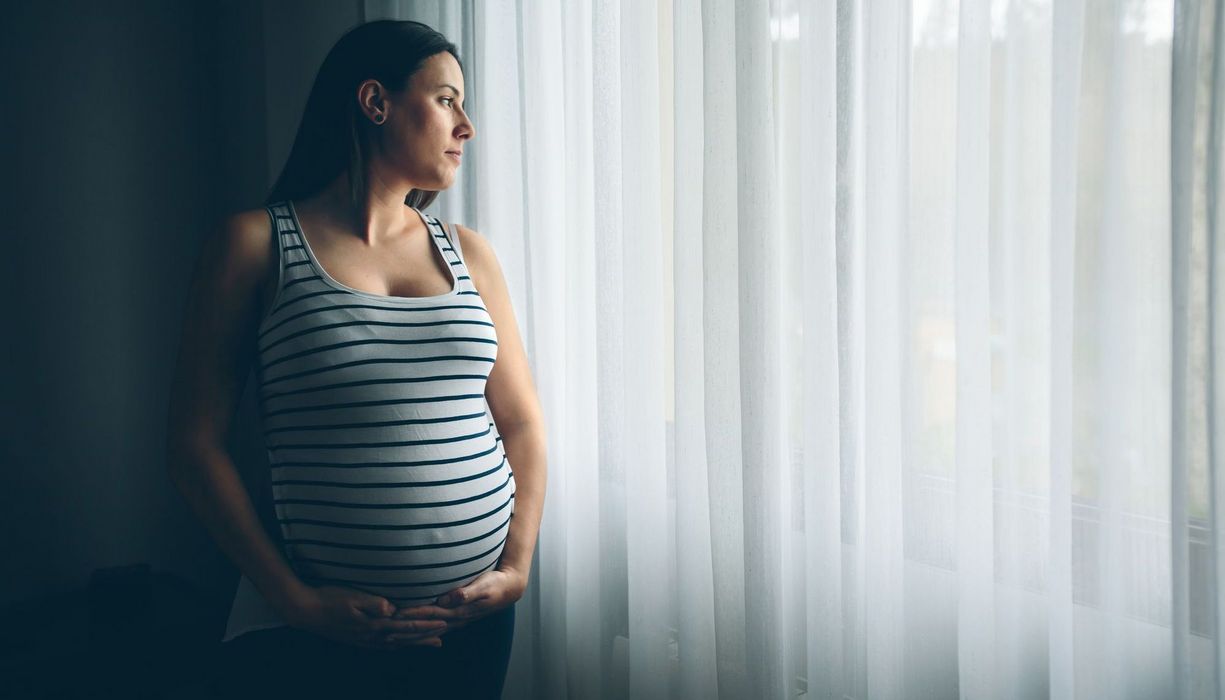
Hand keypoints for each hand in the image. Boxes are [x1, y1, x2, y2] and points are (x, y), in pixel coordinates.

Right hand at [283, 584, 449, 649]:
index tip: (444, 621)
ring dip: (417, 642)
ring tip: (434, 642)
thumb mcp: (352, 596)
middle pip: (406, 637)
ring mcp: (366, 640)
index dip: (427, 624)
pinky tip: (402, 645)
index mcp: (374, 625)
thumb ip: (373, 603)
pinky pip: (385, 645)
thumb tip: (392, 608)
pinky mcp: (359, 639)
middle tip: (446, 635)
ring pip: (398, 643)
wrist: (306, 611)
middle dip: (427, 635)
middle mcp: (373, 636)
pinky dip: (399, 646)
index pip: (407, 626)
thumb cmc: (329, 598)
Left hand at [387, 567, 526, 643]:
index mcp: (459, 611)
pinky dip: (419, 632)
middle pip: (425, 626)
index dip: (412, 614)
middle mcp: (454, 618)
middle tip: (383, 630)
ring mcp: (454, 620)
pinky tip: (409, 634)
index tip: (394, 614)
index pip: (430, 613)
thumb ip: (467, 593)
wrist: (507, 589)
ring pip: (426, 630)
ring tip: (389, 637)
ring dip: (408, 634)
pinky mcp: (453, 617)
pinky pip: (432, 627)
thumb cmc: (495, 584)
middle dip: (404, 629)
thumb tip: (449, 599)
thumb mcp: (484, 586)